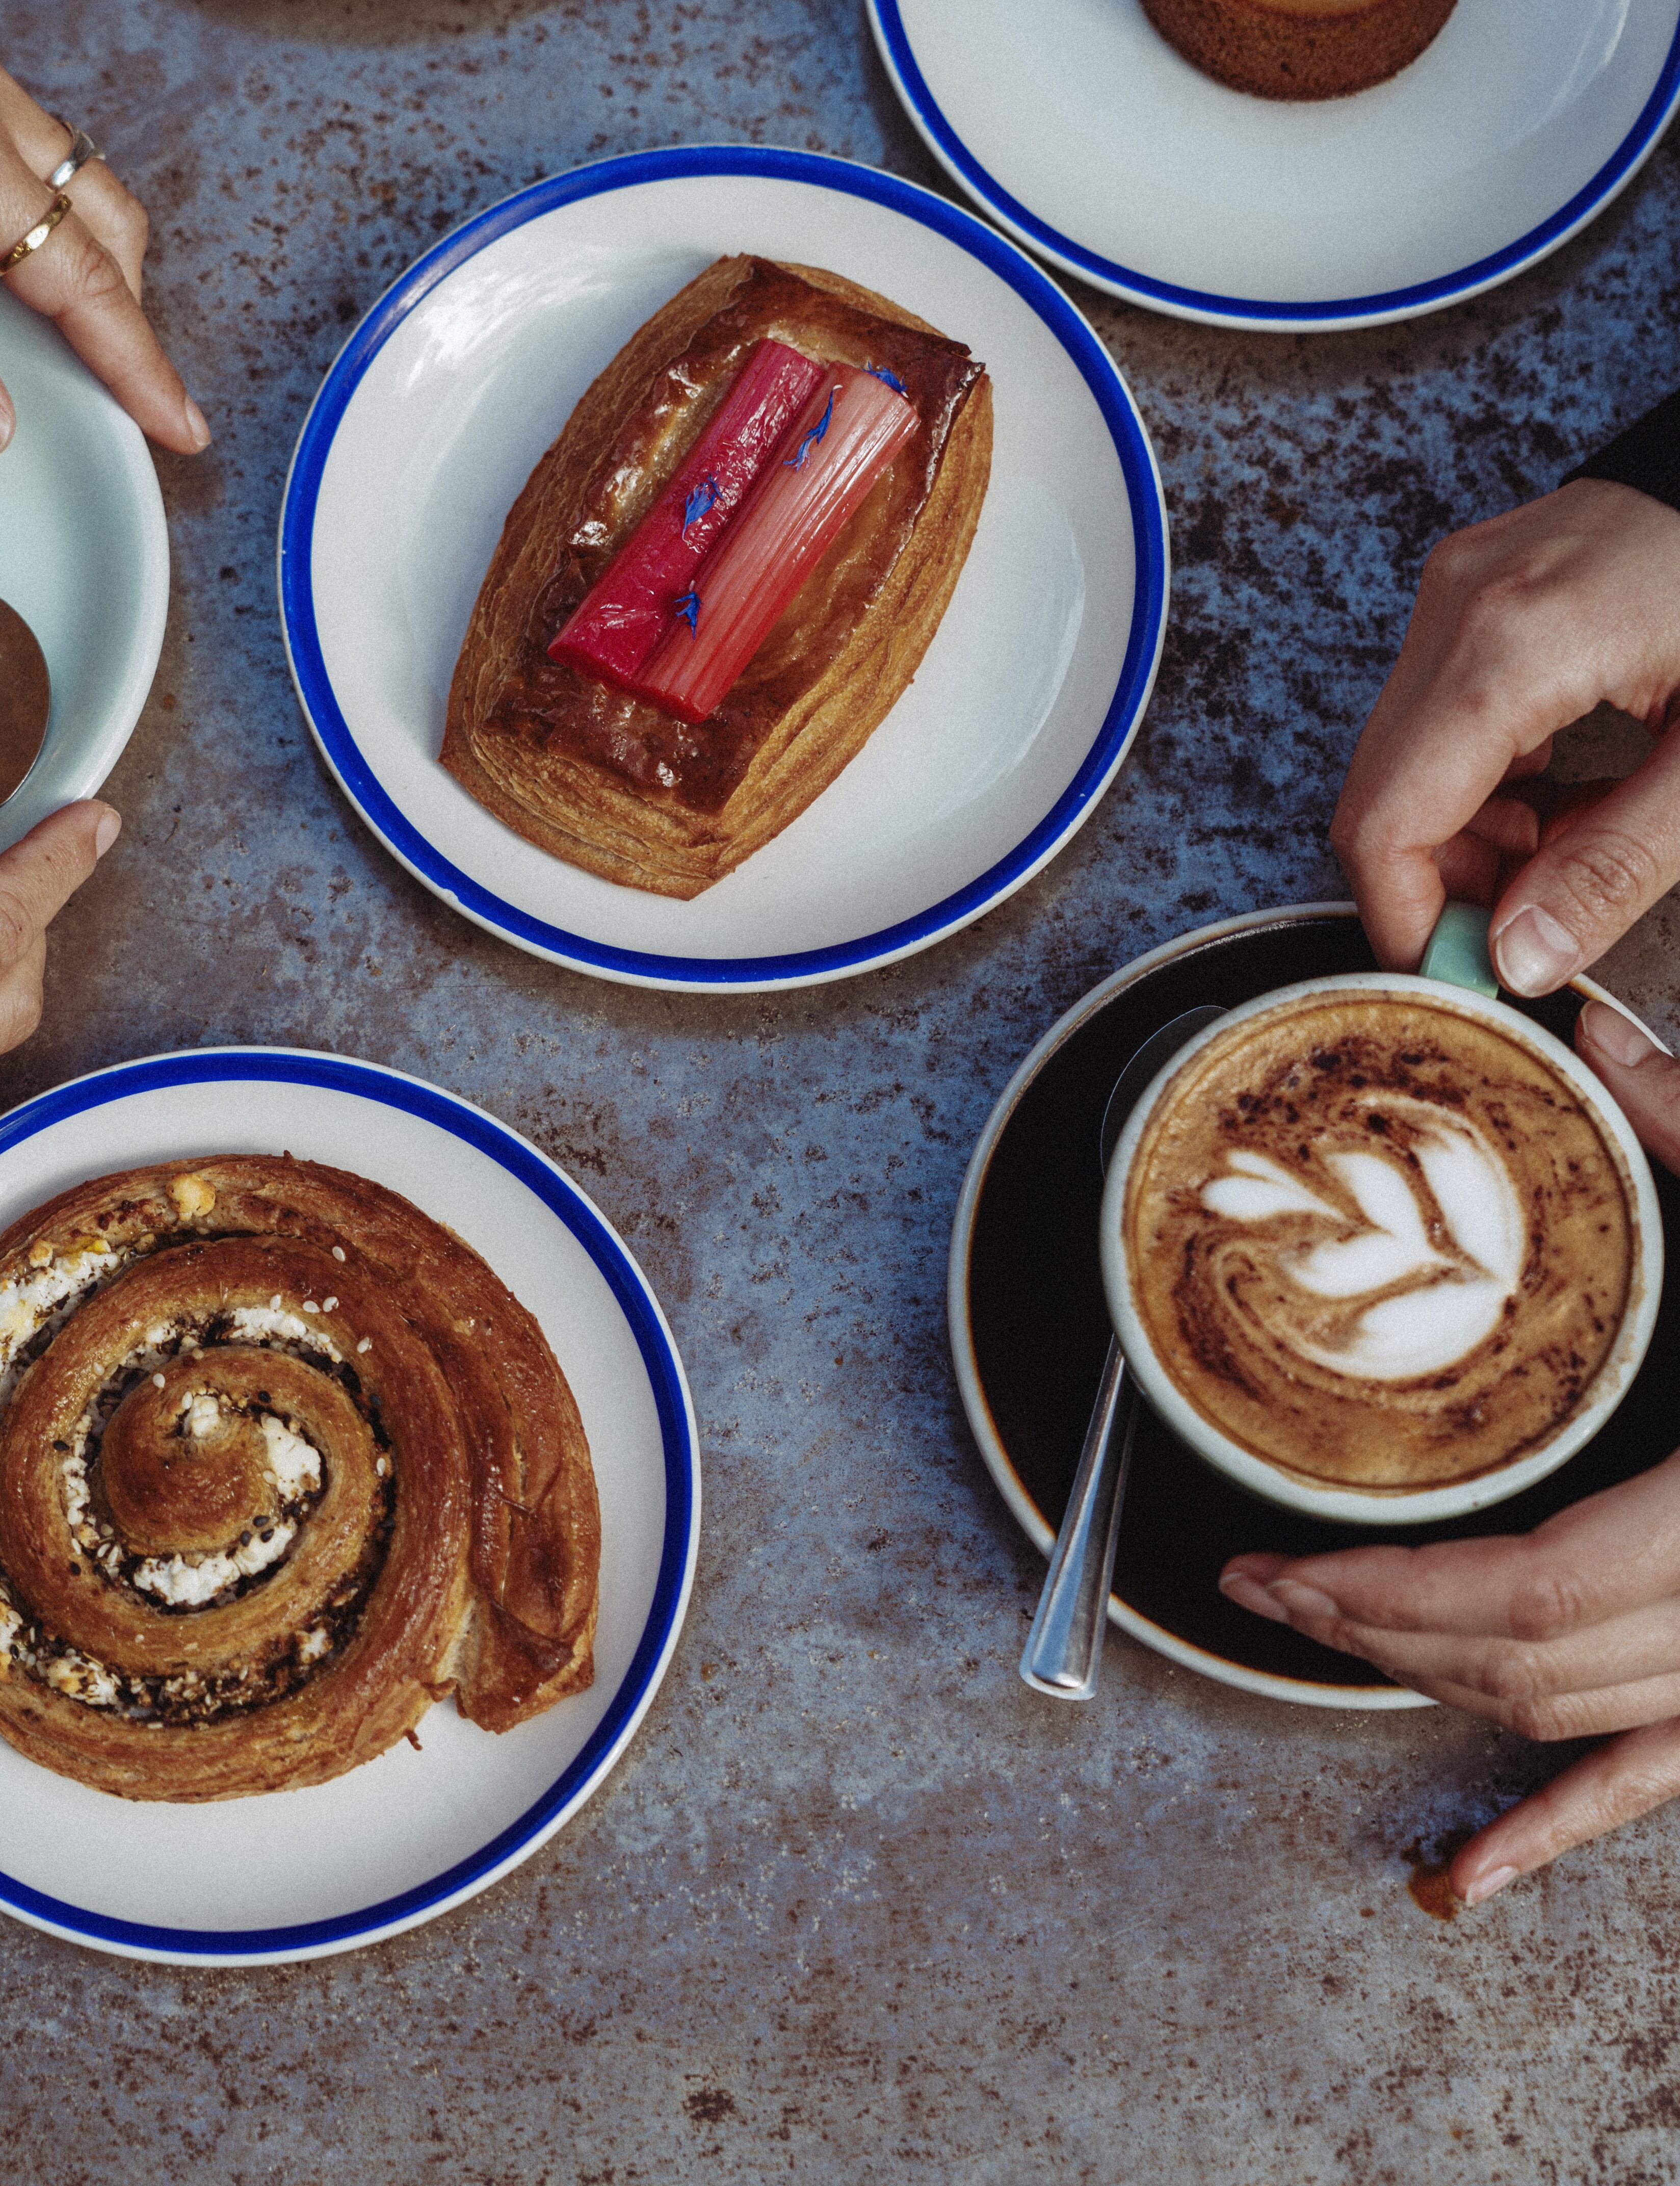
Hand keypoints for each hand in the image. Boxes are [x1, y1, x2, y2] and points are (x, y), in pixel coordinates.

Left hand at [0, 0, 209, 460]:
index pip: (80, 275)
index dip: (136, 359)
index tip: (177, 421)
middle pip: (107, 220)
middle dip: (126, 309)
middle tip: (126, 389)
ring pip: (83, 177)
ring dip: (90, 257)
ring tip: (70, 334)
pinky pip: (38, 146)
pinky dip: (47, 209)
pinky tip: (14, 258)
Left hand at [1221, 998, 1679, 1902]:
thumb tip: (1582, 1026)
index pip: (1527, 1591)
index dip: (1389, 1592)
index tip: (1282, 1556)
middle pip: (1523, 1660)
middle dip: (1371, 1628)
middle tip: (1264, 1580)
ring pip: (1569, 1715)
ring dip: (1431, 1686)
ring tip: (1324, 1633)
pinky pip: (1650, 1781)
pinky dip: (1555, 1830)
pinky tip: (1469, 1879)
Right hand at [1331, 478, 1679, 992]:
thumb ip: (1618, 865)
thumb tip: (1520, 957)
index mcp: (1510, 644)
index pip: (1386, 819)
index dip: (1406, 922)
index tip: (1461, 981)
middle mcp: (1458, 603)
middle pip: (1380, 792)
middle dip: (1442, 885)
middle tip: (1531, 931)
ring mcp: (1458, 587)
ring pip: (1401, 757)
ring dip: (1466, 834)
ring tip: (1572, 851)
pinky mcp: (1472, 587)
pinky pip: (1435, 712)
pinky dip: (1481, 779)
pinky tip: (1561, 795)